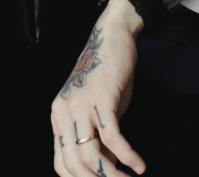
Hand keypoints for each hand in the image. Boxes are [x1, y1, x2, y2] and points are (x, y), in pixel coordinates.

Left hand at [50, 0, 145, 175]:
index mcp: (59, 116)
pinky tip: (139, 166)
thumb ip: (95, 135)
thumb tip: (107, 168)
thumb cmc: (106, 74)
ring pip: (91, 154)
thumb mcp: (96, 108)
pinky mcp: (101, 97)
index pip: (61, 164)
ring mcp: (81, 103)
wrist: (112, 36)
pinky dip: (127, 155)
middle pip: (75, 163)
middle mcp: (64, 111)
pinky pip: (112, 137)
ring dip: (113, 175)